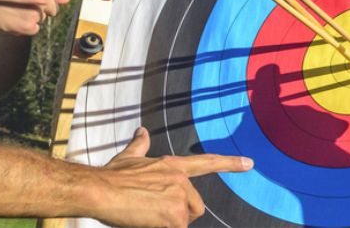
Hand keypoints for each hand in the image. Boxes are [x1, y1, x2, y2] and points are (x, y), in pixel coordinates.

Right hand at [0, 0, 111, 34]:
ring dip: (31, 18)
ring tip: (14, 8)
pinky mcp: (30, 26)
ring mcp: (37, 11)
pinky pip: (35, 30)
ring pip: (44, 20)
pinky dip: (25, 27)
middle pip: (55, 9)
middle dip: (41, 8)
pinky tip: (12, 19)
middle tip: (20, 2)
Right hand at [90, 126, 252, 227]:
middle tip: (154, 213)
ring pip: (183, 222)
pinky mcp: (175, 216)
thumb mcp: (129, 157)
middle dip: (179, 215)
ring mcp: (180, 198)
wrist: (99, 190)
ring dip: (167, 224)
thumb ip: (141, 145)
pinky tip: (146, 222)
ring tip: (145, 215)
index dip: (230, 163)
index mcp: (172, 166)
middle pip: (195, 208)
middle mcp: (181, 180)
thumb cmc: (110, 177)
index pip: (207, 163)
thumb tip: (142, 131)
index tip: (249, 163)